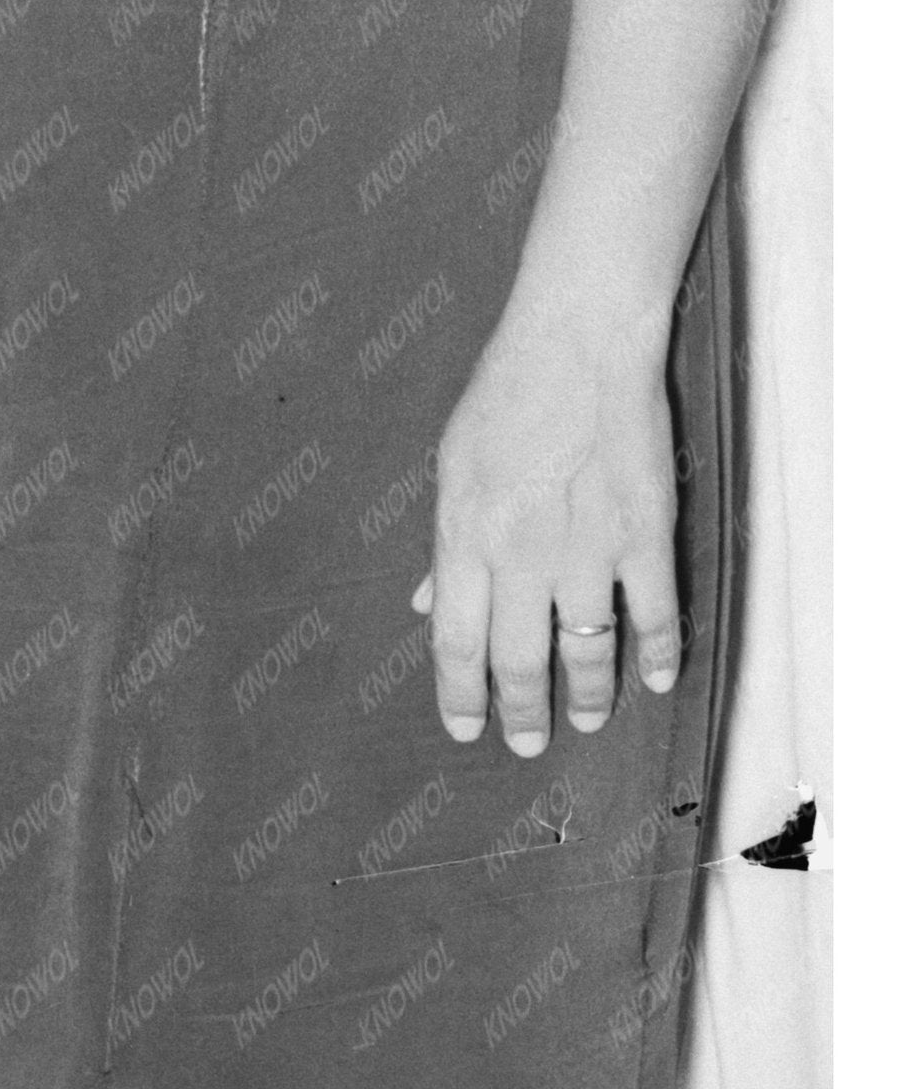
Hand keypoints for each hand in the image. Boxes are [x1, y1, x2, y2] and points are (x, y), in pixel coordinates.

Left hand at [414, 299, 681, 755]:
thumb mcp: (451, 466)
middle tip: (526, 743)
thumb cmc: (505, 397)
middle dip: (521, 713)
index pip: (455, 641)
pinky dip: (660, 653)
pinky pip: (656, 614)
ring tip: (587, 720)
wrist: (579, 344)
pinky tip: (656, 678)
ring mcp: (589, 550)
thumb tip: (428, 606)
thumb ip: (446, 545)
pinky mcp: (645, 536)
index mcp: (465, 536)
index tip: (464, 730)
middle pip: (520, 660)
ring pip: (589, 651)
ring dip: (590, 695)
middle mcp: (522, 555)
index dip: (459, 695)